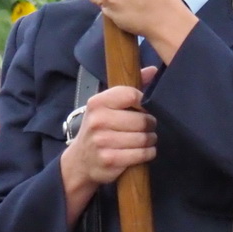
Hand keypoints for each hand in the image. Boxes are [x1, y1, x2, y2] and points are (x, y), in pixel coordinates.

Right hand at [59, 77, 157, 224]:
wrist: (79, 161)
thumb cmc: (99, 129)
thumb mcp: (108, 106)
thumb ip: (131, 88)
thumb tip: (153, 70)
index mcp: (98, 103)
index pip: (133, 95)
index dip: (145, 103)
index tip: (144, 109)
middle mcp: (98, 120)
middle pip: (142, 120)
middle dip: (150, 125)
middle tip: (147, 127)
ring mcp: (102, 141)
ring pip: (144, 138)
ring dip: (150, 140)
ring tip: (145, 139)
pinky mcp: (110, 159)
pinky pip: (142, 154)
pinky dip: (148, 153)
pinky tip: (143, 151)